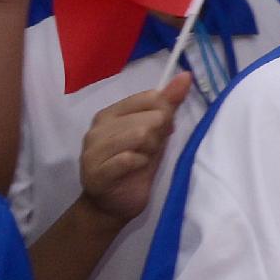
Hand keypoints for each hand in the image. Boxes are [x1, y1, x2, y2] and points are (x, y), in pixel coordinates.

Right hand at [77, 78, 191, 221]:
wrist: (113, 204)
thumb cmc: (136, 165)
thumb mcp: (156, 133)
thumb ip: (168, 104)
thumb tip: (186, 76)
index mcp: (110, 113)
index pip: (149, 98)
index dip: (164, 114)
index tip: (160, 131)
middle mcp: (97, 128)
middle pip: (148, 119)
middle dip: (158, 137)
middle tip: (148, 151)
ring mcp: (93, 150)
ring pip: (139, 136)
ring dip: (149, 151)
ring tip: (142, 160)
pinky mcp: (96, 172)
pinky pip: (128, 158)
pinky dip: (139, 163)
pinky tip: (135, 168)